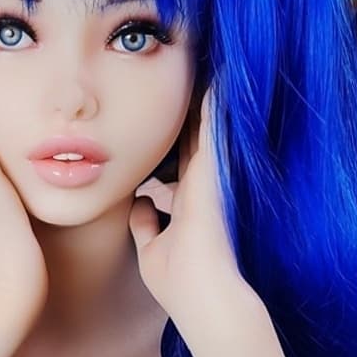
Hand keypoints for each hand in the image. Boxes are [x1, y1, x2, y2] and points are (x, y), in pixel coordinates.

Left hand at [128, 84, 247, 327]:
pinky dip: (215, 101)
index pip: (180, 155)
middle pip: (194, 134)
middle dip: (189, 106)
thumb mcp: (152, 250)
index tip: (165, 110)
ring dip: (205, 95)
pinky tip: (218, 73)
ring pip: (207, 124)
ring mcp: (211, 174)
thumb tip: (139, 204)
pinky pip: (213, 125)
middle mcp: (202, 182)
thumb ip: (146, 225)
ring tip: (206, 59)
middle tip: (187, 69)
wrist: (205, 297)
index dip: (174, 132)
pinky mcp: (215, 170)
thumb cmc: (179, 280)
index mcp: (188, 198)